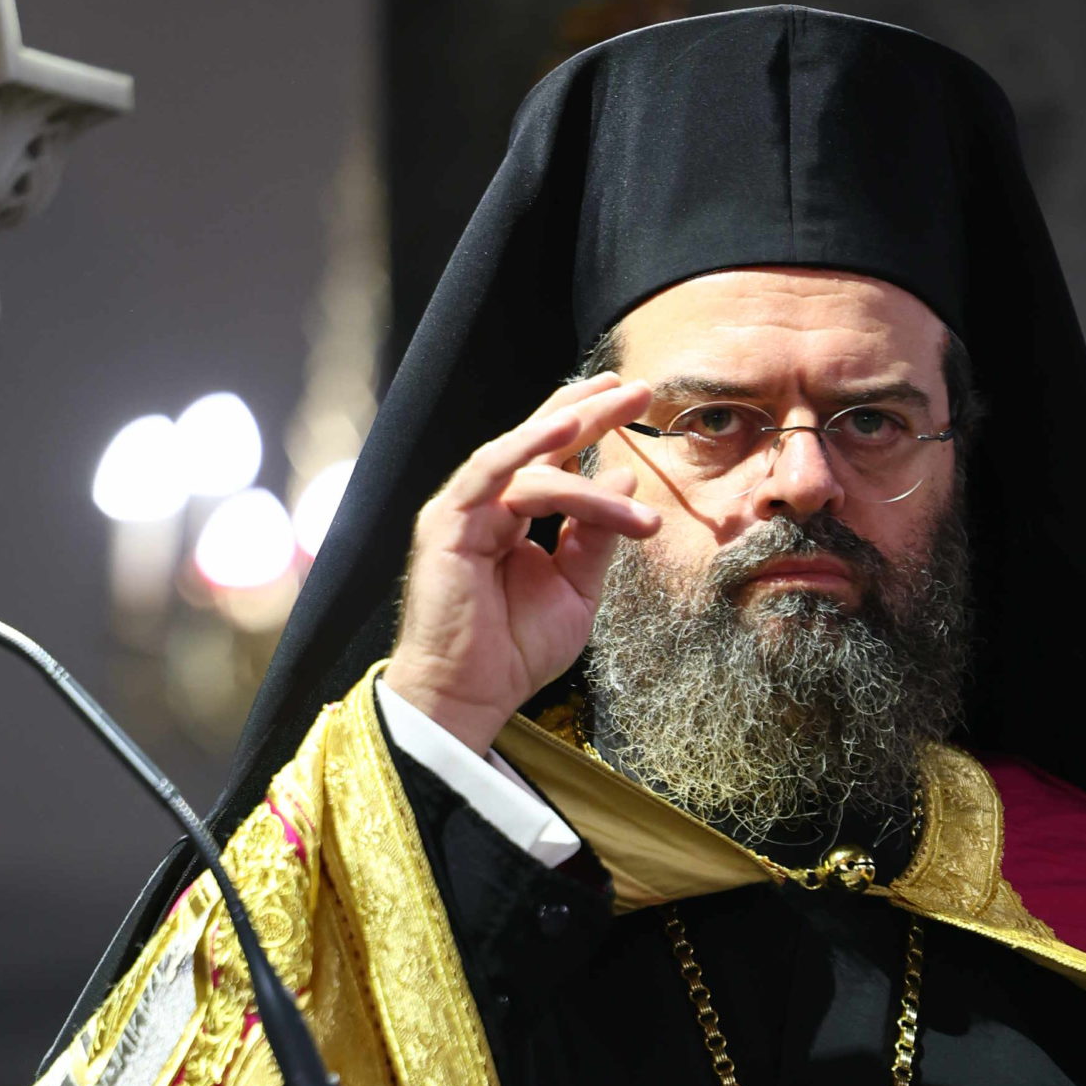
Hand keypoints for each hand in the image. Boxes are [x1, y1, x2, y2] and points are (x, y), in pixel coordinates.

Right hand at [385, 372, 660, 753]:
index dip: (593, 431)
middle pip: (541, 444)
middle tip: (636, 389)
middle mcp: (488, 505)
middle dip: (589, 412)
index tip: (637, 409)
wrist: (471, 695)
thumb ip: (596, 538)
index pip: (556, 462)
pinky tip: (566, 429)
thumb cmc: (514, 652)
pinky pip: (491, 472)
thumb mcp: (575, 591)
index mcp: (514, 518)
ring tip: (615, 405)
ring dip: (572, 430)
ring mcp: (465, 510)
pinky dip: (527, 447)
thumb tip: (624, 478)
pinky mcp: (448, 522)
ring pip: (529, 462)